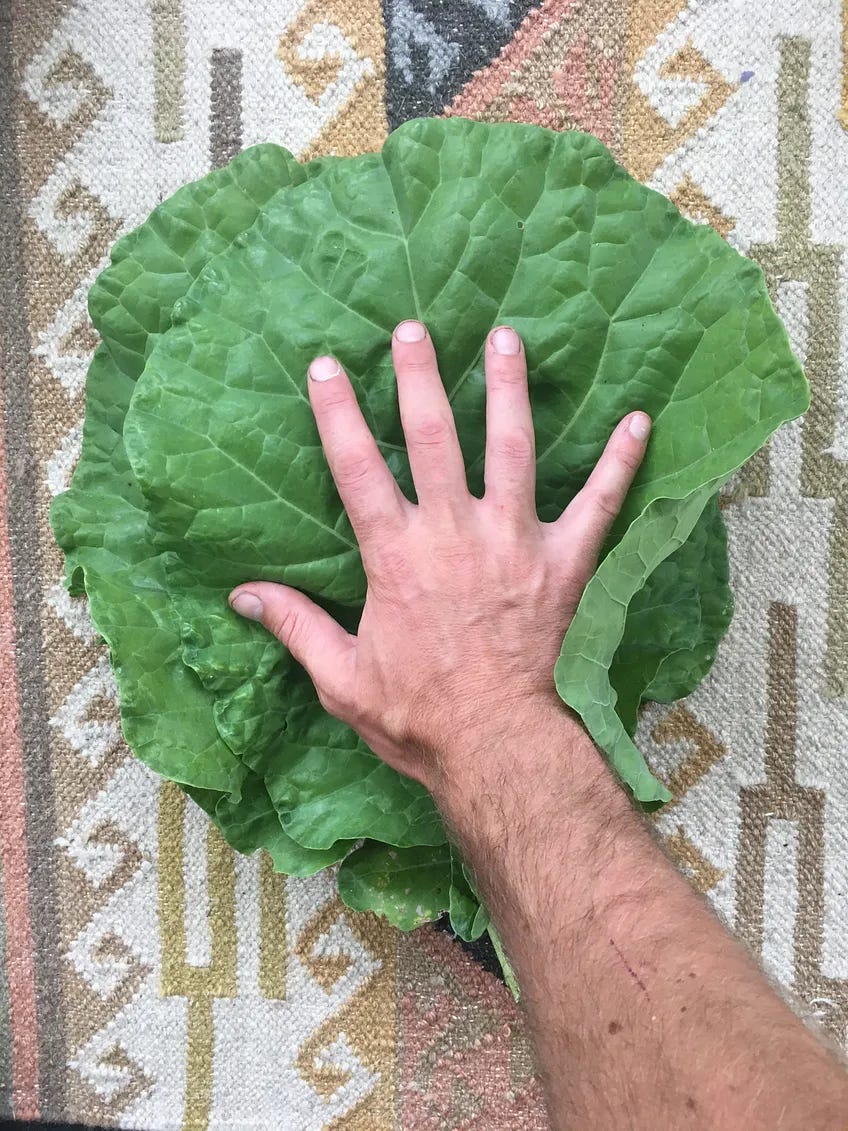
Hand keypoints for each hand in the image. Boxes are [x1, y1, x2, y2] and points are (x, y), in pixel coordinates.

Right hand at [229, 320, 649, 800]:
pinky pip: (600, 505)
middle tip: (414, 328)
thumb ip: (295, 626)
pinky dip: (620, 463)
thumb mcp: (341, 678)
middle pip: (434, 440)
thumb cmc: (417, 715)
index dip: (338, 414)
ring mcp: (514, 542)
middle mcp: (453, 533)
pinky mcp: (564, 563)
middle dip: (420, 379)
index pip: (357, 469)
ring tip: (506, 338)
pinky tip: (639, 421)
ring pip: (512, 450)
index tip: (327, 366)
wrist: (496, 744)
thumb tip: (241, 594)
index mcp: (396, 555)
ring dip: (507, 391)